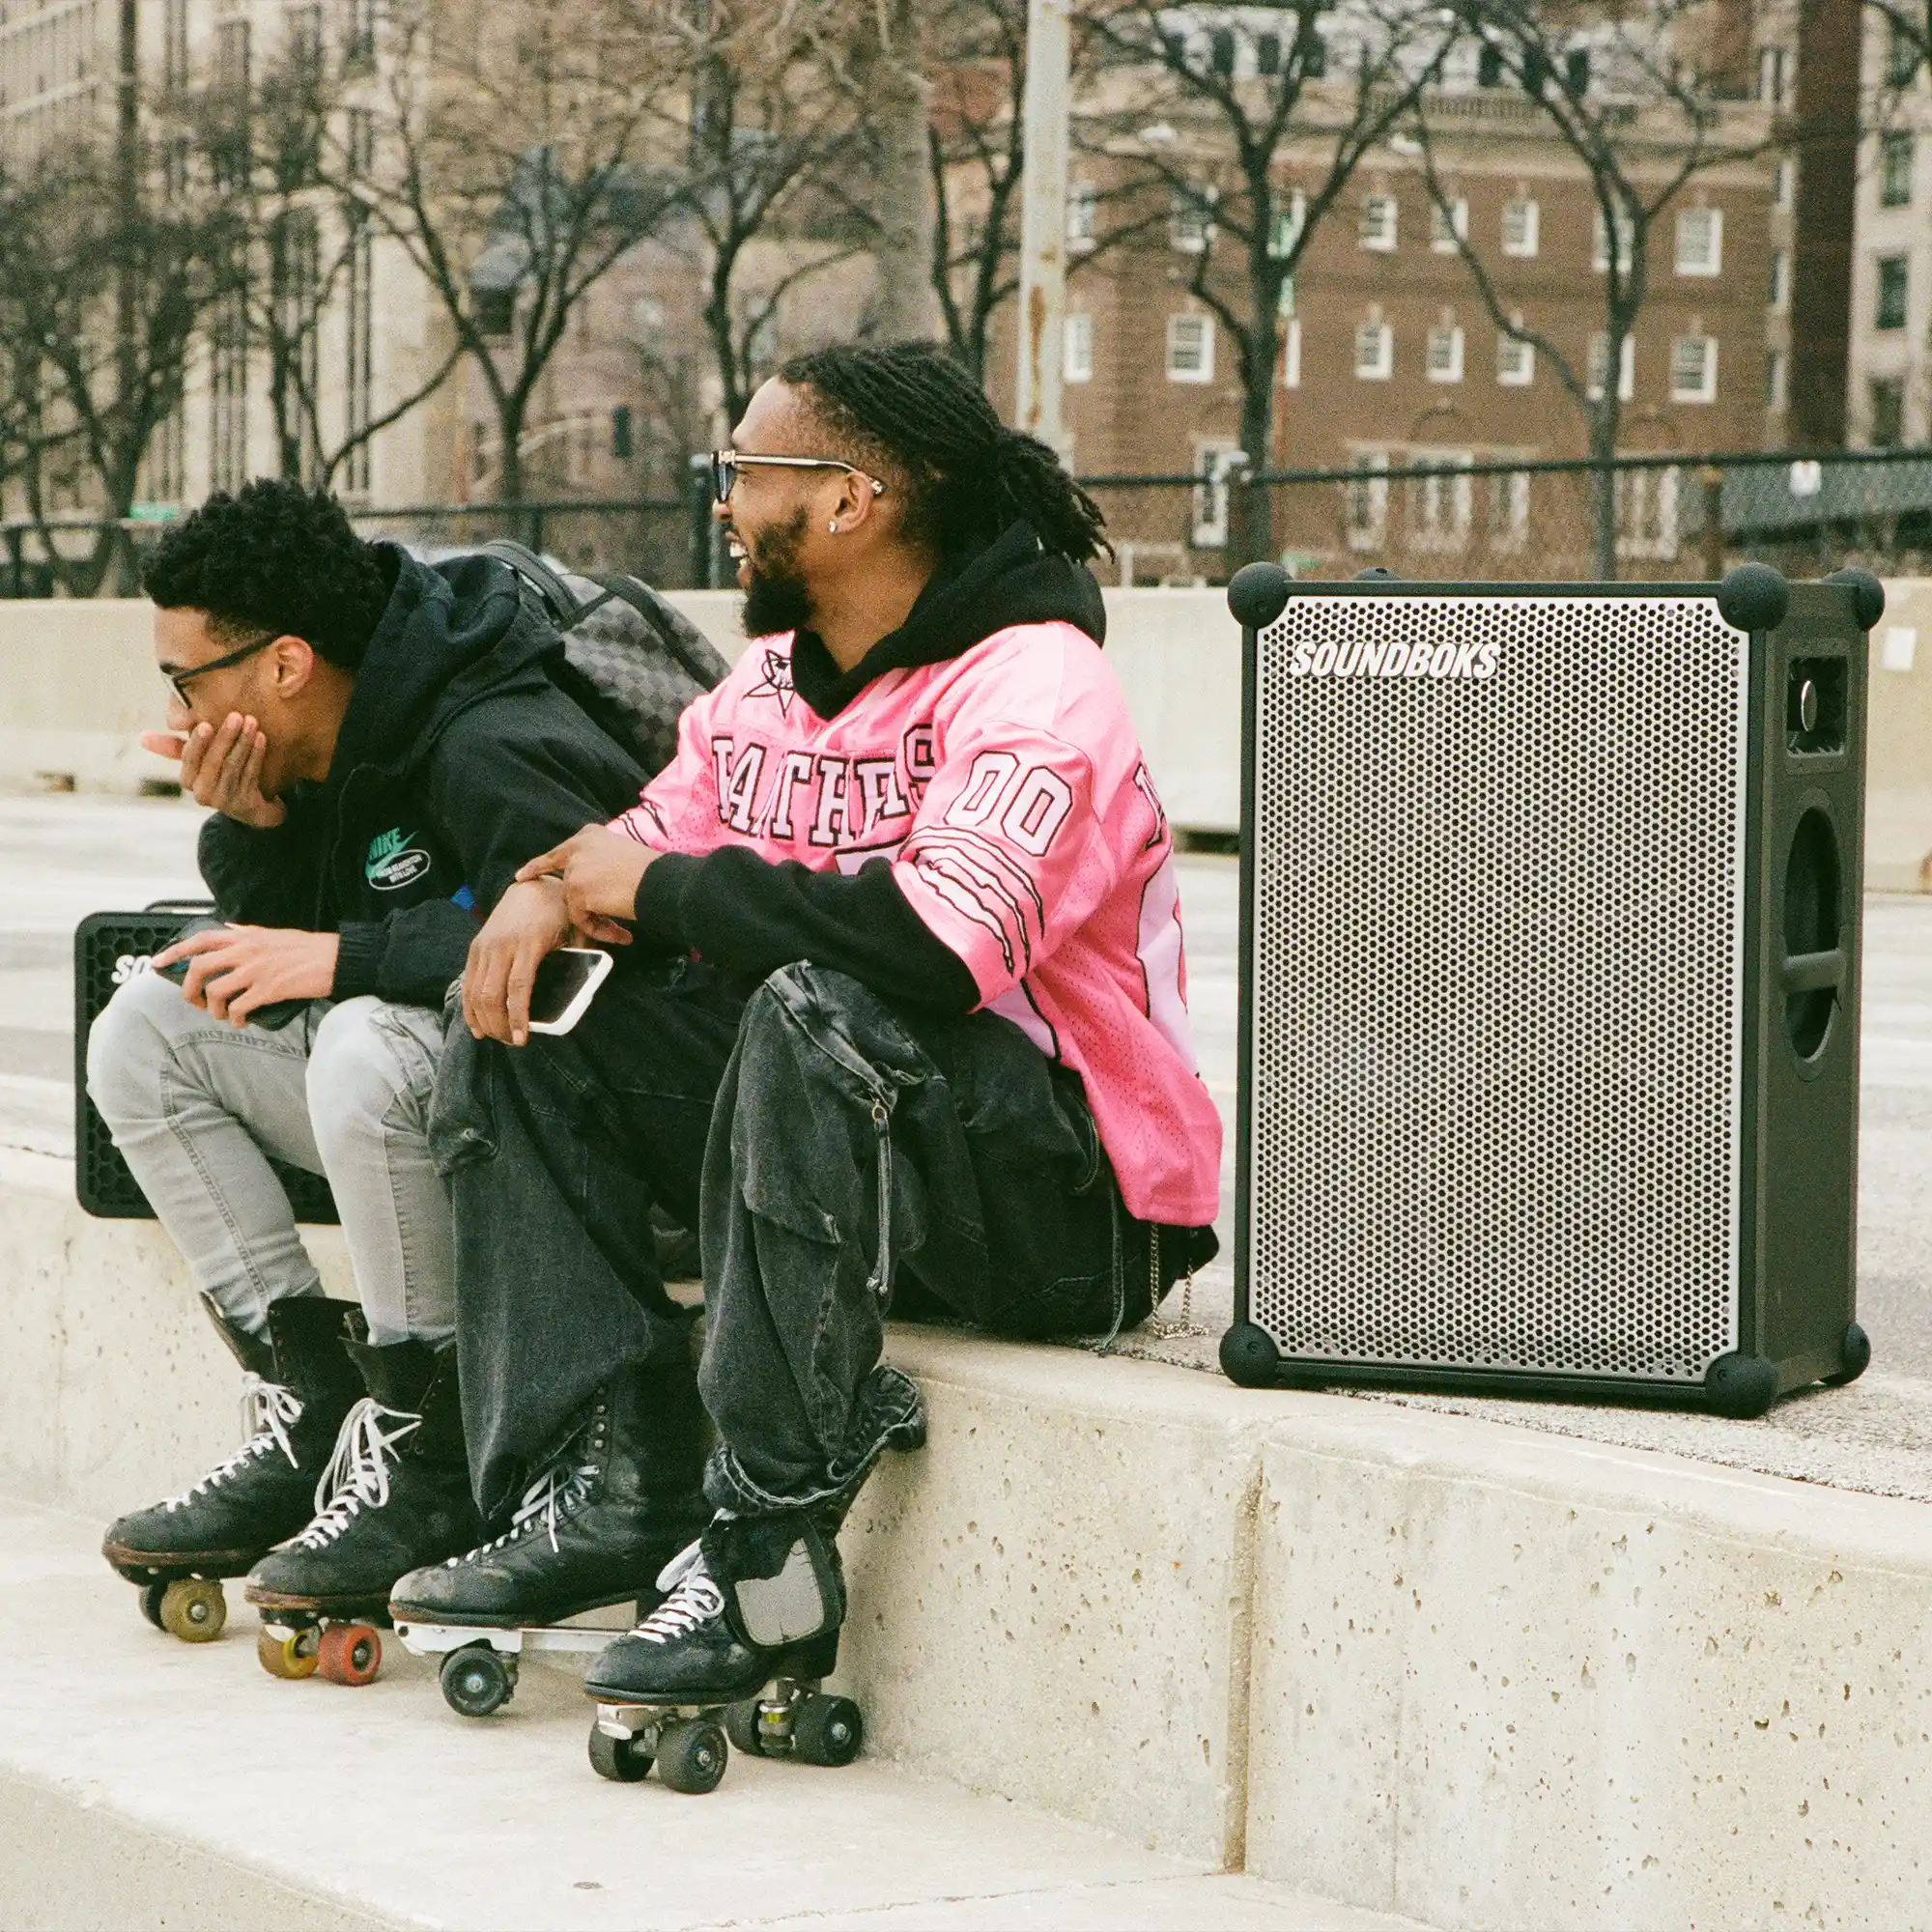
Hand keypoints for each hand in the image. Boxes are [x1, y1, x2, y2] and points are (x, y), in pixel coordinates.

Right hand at [141, 713, 284, 827]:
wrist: (253, 805)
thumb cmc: (220, 773)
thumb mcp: (198, 759)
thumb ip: (174, 746)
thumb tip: (142, 737)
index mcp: (188, 779)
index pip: (189, 759)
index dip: (197, 742)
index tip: (205, 723)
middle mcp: (202, 793)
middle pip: (213, 762)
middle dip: (225, 737)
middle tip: (236, 716)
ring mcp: (224, 801)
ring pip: (233, 768)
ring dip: (243, 743)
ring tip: (252, 722)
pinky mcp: (245, 805)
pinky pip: (250, 776)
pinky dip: (256, 755)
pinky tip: (262, 738)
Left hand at [155, 925, 337, 1025]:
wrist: (336, 958)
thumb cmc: (308, 947)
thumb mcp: (272, 933)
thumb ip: (246, 931)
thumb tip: (227, 926)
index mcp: (244, 936)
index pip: (199, 940)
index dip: (173, 952)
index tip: (157, 963)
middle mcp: (245, 951)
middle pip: (199, 967)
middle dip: (189, 989)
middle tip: (195, 1001)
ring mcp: (256, 971)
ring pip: (216, 991)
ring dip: (214, 1009)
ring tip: (224, 1015)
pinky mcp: (269, 989)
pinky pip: (240, 1008)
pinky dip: (236, 1018)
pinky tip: (242, 1022)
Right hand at [462, 878, 573, 1045]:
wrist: (532, 888)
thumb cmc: (558, 913)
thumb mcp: (573, 934)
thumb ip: (578, 962)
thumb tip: (581, 995)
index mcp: (528, 944)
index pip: (518, 988)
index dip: (517, 1016)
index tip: (521, 1039)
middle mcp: (501, 946)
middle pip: (492, 995)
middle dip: (499, 1025)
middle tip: (512, 1042)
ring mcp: (485, 946)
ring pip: (475, 992)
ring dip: (484, 1020)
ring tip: (497, 1038)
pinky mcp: (475, 947)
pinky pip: (468, 983)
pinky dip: (470, 1007)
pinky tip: (477, 1026)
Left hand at [515, 825, 650, 945]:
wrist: (659, 881)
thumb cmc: (652, 871)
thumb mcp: (622, 853)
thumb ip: (600, 861)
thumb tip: (592, 882)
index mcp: (588, 836)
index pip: (557, 853)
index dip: (538, 866)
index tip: (522, 877)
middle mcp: (577, 849)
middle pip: (566, 883)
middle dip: (575, 903)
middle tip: (587, 919)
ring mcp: (575, 871)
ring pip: (574, 904)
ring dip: (595, 920)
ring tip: (620, 932)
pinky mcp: (577, 892)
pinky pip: (581, 919)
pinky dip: (598, 930)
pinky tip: (619, 933)